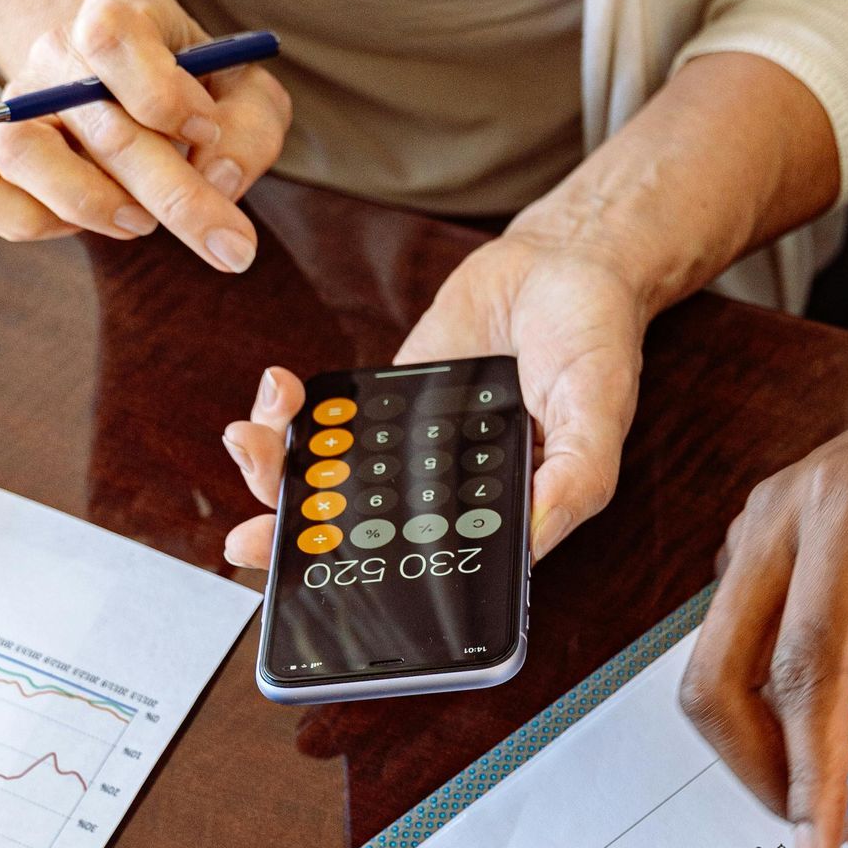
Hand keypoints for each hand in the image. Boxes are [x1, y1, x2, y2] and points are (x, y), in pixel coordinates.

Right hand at [0, 0, 290, 272]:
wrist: (135, 89)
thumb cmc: (199, 92)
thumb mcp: (248, 94)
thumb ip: (250, 128)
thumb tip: (215, 175)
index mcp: (119, 12)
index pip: (111, 36)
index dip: (163, 95)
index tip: (206, 130)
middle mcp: (57, 55)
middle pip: (95, 121)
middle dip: (174, 194)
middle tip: (230, 243)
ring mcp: (17, 107)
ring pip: (21, 153)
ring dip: (93, 203)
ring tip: (143, 221)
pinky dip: (27, 221)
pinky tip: (87, 226)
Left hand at [220, 227, 647, 568]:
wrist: (564, 263)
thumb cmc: (595, 340)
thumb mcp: (599, 412)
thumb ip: (573, 479)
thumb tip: (530, 538)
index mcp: (499, 515)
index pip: (423, 570)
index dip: (361, 583)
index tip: (304, 584)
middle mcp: (448, 493)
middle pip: (360, 534)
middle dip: (293, 539)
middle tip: (248, 536)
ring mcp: (411, 448)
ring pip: (334, 482)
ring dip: (278, 471)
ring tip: (252, 441)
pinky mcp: (388, 402)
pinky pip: (332, 424)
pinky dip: (294, 416)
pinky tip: (280, 396)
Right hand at [679, 217, 847, 847]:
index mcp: (845, 506)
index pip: (805, 659)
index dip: (808, 763)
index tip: (824, 838)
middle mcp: (776, 517)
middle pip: (721, 675)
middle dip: (762, 771)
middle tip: (828, 832)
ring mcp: (754, 535)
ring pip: (720, 673)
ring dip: (773, 747)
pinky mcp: (754, 559)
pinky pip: (742, 654)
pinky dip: (781, 710)